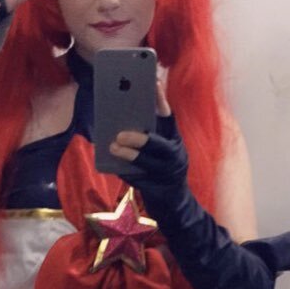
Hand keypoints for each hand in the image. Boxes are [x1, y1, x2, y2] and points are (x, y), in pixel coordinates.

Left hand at [110, 80, 188, 217]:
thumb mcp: (159, 151)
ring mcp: (169, 175)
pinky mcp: (159, 191)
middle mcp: (177, 157)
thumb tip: (122, 117)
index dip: (161, 101)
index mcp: (175, 142)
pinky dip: (125, 172)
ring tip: (112, 148)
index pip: (170, 119)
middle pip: (159, 145)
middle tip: (119, 135)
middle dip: (139, 138)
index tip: (152, 83)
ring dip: (129, 155)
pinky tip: (112, 165)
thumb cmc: (161, 171)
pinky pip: (139, 180)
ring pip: (148, 163)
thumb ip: (148, 135)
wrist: (174, 205)